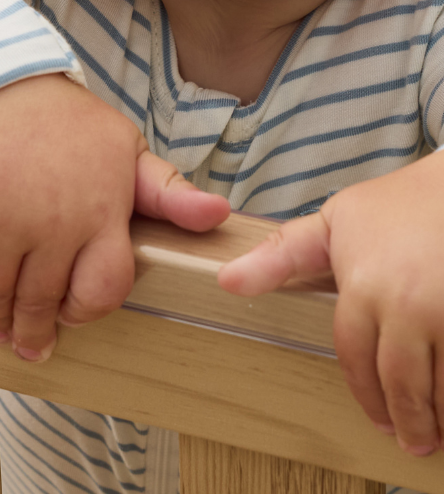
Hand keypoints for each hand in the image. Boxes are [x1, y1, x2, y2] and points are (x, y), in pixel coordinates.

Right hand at [0, 73, 229, 360]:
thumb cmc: (60, 122)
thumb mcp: (122, 148)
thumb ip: (167, 192)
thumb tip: (218, 215)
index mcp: (100, 212)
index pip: (99, 294)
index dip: (81, 310)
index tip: (66, 312)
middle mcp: (52, 222)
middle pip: (41, 303)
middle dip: (31, 329)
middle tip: (25, 342)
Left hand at [219, 155, 443, 457]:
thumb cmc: (397, 206)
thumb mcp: (334, 223)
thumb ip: (281, 256)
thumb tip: (226, 281)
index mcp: (363, 286)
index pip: (354, 358)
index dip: (366, 395)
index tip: (378, 419)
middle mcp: (406, 306)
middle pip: (402, 384)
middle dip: (408, 421)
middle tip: (411, 442)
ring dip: (440, 417)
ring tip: (437, 434)